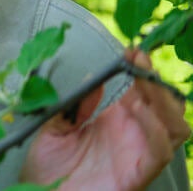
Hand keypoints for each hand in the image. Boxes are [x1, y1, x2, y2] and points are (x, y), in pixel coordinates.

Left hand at [20, 49, 189, 190]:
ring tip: (138, 87)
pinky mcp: (138, 173)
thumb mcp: (55, 126)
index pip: (144, 92)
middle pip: (168, 106)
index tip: (132, 51)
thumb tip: (95, 79)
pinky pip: (160, 151)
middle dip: (157, 82)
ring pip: (176, 127)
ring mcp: (138, 154)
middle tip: (138, 62)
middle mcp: (133, 136)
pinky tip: (136, 112)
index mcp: (116, 121)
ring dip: (162, 103)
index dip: (143, 70)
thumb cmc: (47, 167)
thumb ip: (75, 104)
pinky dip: (155, 130)